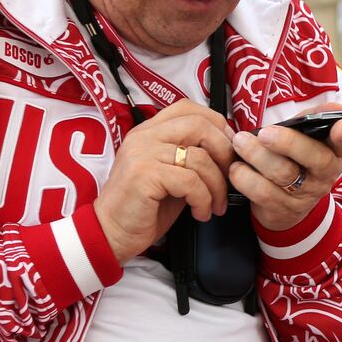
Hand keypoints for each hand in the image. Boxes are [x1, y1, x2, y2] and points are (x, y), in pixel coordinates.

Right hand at [93, 99, 235, 264]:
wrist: (111, 233)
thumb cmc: (145, 207)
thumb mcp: (170, 175)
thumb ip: (190, 157)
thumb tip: (228, 151)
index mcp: (149, 131)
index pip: (188, 108)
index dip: (217, 124)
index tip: (229, 149)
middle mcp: (144, 137)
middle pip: (199, 125)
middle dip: (224, 152)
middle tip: (230, 177)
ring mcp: (143, 153)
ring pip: (200, 157)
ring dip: (217, 185)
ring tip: (215, 204)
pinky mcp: (145, 175)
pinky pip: (191, 181)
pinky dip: (203, 200)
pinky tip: (200, 213)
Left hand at [228, 101, 341, 230]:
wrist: (287, 206)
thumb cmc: (296, 161)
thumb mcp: (308, 140)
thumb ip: (313, 119)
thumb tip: (333, 107)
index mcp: (334, 152)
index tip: (341, 125)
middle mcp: (325, 174)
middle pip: (315, 158)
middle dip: (289, 143)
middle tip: (264, 133)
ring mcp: (306, 194)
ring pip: (284, 174)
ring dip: (258, 156)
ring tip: (240, 142)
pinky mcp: (284, 209)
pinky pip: (263, 193)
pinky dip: (245, 177)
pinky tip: (236, 167)